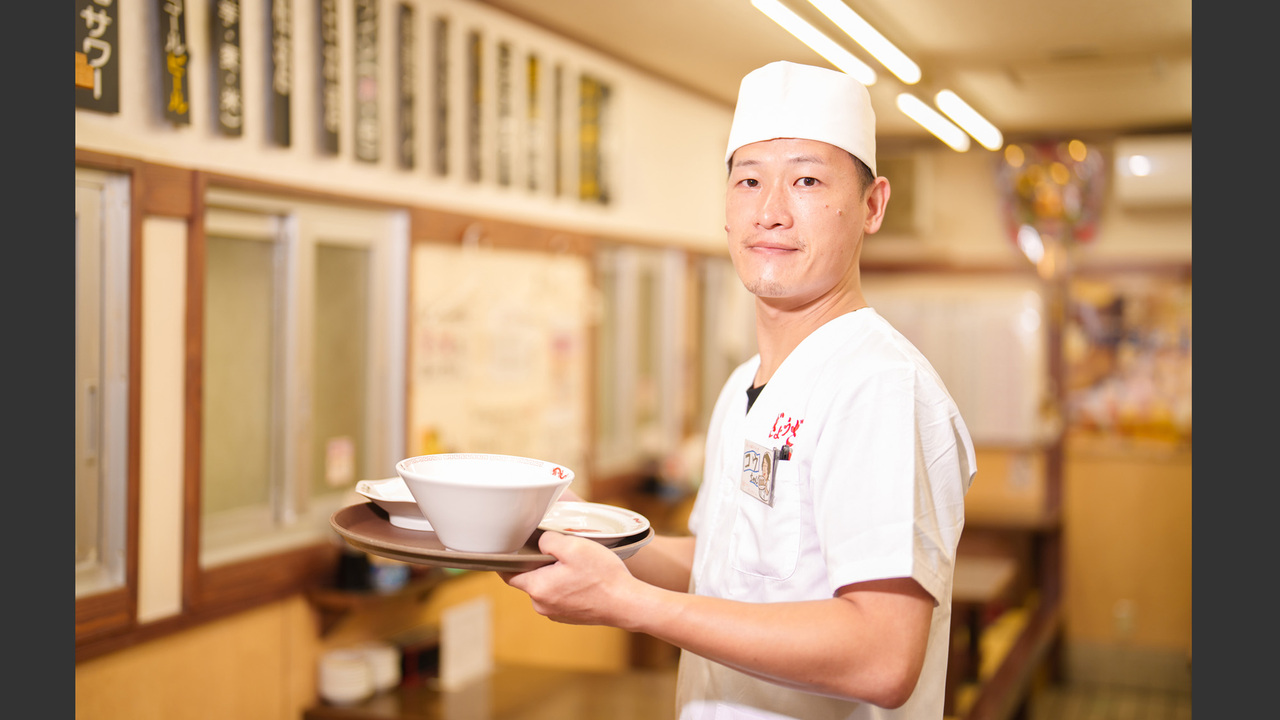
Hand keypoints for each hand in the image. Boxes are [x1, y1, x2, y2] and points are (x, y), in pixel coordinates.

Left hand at [501, 530, 639, 626]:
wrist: (626, 604)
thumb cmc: (601, 576)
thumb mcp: (573, 546)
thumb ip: (548, 541)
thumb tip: (540, 543)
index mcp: (537, 588)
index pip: (508, 574)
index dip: (509, 558)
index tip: (516, 546)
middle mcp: (541, 605)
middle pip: (529, 579)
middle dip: (539, 563)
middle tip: (559, 550)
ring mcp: (555, 613)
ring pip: (546, 587)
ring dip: (555, 574)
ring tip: (575, 564)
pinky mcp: (569, 616)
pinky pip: (559, 596)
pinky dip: (566, 586)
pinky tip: (583, 578)